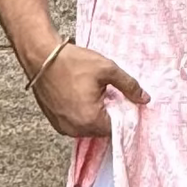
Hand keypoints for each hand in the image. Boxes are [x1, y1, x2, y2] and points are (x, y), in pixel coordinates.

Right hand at [31, 44, 148, 136]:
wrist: (41, 56)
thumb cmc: (73, 62)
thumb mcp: (107, 69)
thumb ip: (129, 85)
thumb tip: (145, 99)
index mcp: (90, 120)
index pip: (116, 128)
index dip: (122, 115)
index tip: (123, 102)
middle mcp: (75, 129)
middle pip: (101, 130)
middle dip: (107, 115)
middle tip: (107, 95)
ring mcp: (62, 127)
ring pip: (87, 129)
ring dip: (93, 117)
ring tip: (92, 95)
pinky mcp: (54, 122)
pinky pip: (74, 125)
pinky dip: (80, 116)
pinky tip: (80, 98)